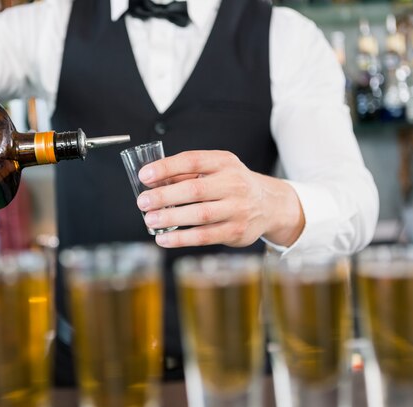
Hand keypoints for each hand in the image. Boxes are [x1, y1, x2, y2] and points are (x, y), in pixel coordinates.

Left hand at [136, 150, 304, 247]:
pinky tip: (163, 239)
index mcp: (224, 163)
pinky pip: (205, 236)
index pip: (192, 160)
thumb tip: (152, 181)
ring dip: (171, 219)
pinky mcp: (236, 231)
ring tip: (150, 220)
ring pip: (200, 215)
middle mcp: (234, 184)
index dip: (166, 167)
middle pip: (195, 189)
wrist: (270, 204)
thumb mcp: (217, 169)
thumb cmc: (233, 185)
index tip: (144, 175)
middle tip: (143, 202)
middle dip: (165, 196)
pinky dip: (181, 238)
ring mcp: (237, 209)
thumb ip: (187, 173)